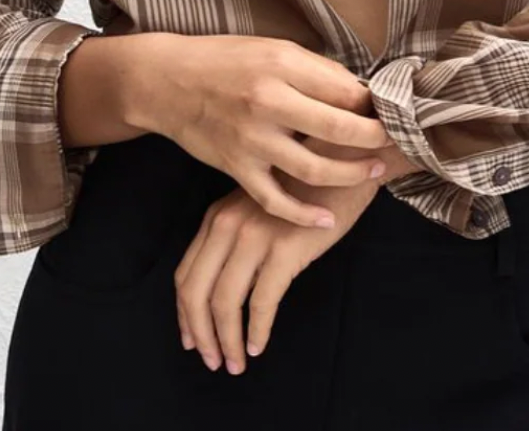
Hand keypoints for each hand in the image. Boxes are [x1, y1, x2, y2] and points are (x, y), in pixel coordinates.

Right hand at [128, 34, 394, 227]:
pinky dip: (302, 214)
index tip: (391, 111)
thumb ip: (313, 71)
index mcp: (282, 66)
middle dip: (375, 139)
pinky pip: (275, 199)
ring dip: (352, 175)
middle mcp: (269, 102)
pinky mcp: (236, 167)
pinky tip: (325, 219)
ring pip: (314, 169)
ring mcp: (252, 139)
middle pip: (339, 128)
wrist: (168, 81)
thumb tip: (357, 92)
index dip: (374, 104)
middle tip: (395, 142)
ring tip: (374, 172)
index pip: (344, 90)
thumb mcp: (272, 49)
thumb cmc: (224, 60)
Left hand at [173, 170, 378, 374]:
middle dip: (200, 334)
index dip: (185, 314)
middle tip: (212, 361)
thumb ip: (237, 238)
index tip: (191, 340)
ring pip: (225, 302)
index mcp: (217, 217)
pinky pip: (261, 302)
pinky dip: (256, 330)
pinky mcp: (284, 249)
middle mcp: (227, 225)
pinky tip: (258, 345)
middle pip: (196, 291)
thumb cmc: (303, 188)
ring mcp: (254, 236)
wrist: (343, 163)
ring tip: (235, 364)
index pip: (186, 274)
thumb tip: (227, 291)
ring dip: (227, 340)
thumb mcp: (256, 208)